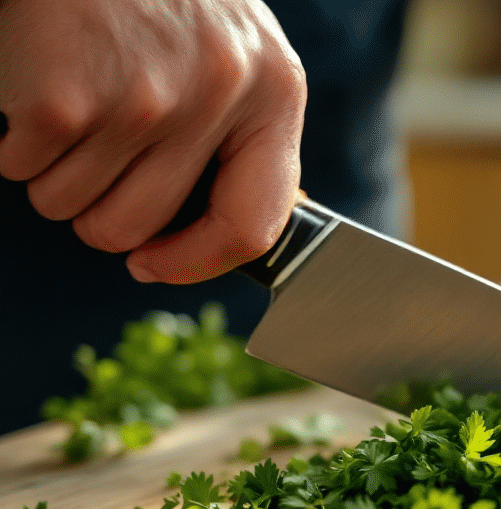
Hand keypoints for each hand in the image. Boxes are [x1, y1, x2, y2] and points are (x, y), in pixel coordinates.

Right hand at [0, 0, 305, 282]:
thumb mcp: (236, 53)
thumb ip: (239, 131)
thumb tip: (214, 237)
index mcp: (276, 94)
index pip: (255, 225)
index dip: (198, 262)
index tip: (156, 265)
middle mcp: (221, 100)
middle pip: (139, 228)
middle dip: (98, 214)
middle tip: (87, 165)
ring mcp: (147, 101)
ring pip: (74, 208)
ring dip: (53, 176)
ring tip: (66, 114)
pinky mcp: (68, 97)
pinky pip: (23, 169)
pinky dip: (14, 145)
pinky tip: (33, 91)